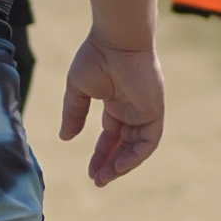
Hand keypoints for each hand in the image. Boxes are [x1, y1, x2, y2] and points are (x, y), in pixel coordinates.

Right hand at [61, 34, 165, 184]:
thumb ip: (73, 114)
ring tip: (105, 178)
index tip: (90, 172)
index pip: (111, 136)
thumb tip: (65, 137)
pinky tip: (120, 166)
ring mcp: (145, 111)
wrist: (116, 40)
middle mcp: (132, 109)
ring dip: (123, 165)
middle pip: (124, 145)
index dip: (101, 154)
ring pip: (137, 147)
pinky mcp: (155, 111)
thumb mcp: (78, 90)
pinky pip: (149, 141)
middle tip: (97, 181)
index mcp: (116, 103)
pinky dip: (135, 156)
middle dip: (110, 164)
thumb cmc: (96, 57)